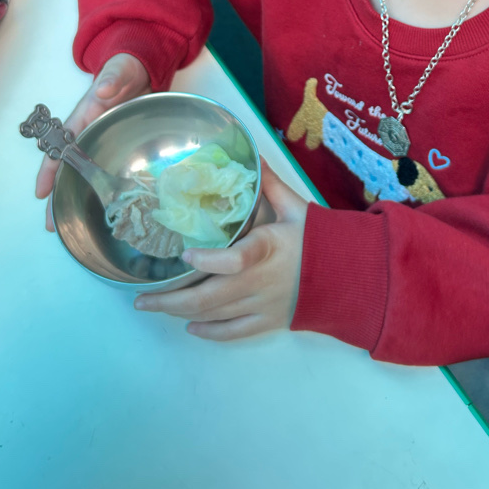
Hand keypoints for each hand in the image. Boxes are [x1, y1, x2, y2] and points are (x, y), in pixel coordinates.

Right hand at [34, 53, 150, 229]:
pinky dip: (101, 189)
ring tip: (70, 226)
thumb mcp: (120, 70)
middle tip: (52, 224)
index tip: (41, 192)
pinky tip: (104, 208)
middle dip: (58, 194)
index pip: (61, 147)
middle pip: (68, 167)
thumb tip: (102, 91)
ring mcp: (103, 140)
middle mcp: (89, 132)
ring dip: (76, 197)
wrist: (142, 68)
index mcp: (84, 117)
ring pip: (85, 173)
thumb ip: (112, 78)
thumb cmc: (125, 69)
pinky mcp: (119, 145)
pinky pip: (105, 169)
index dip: (50, 170)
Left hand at [134, 160, 307, 339]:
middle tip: (140, 299)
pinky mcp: (267, 322)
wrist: (348, 276)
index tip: (185, 255)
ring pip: (215, 315)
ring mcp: (262, 306)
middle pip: (211, 296)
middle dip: (171, 299)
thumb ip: (269, 185)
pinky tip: (189, 325)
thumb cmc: (319, 239)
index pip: (236, 260)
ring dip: (180, 313)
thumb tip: (251, 156)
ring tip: (153, 306)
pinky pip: (233, 332)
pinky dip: (209, 331)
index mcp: (268, 249)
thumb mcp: (296, 207)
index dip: (210, 261)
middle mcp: (261, 282)